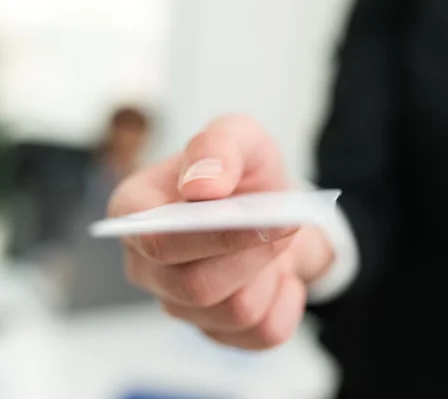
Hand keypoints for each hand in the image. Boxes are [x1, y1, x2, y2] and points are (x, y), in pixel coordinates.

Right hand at [109, 115, 333, 349]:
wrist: (271, 210)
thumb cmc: (244, 175)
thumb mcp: (240, 137)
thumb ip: (218, 146)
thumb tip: (201, 185)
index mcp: (135, 214)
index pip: (156, 241)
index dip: (211, 236)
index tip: (258, 217)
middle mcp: (146, 266)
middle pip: (195, 286)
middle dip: (253, 255)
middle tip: (285, 223)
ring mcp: (179, 304)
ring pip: (233, 313)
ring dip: (270, 274)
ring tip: (275, 244)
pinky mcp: (214, 330)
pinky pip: (261, 334)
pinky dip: (287, 302)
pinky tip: (281, 275)